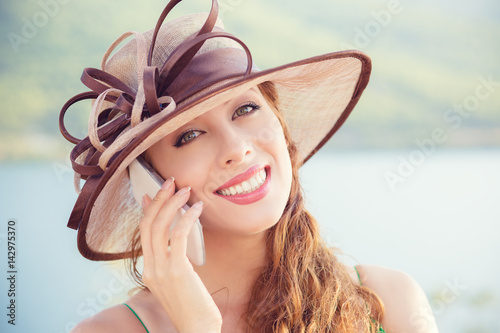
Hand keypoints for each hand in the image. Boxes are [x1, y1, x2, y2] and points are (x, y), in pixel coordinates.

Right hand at [140, 177, 221, 332]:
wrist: (197, 329)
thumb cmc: (193, 306)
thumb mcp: (179, 281)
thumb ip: (174, 262)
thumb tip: (176, 242)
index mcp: (148, 270)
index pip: (144, 233)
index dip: (148, 209)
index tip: (153, 192)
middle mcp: (150, 268)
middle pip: (149, 224)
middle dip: (159, 199)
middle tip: (171, 182)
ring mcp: (161, 269)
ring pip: (160, 226)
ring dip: (172, 203)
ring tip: (185, 190)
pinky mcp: (177, 270)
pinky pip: (178, 235)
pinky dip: (187, 217)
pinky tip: (197, 208)